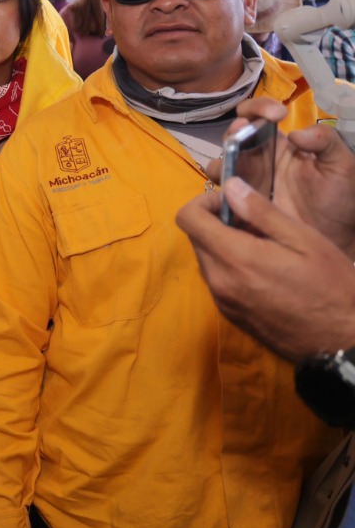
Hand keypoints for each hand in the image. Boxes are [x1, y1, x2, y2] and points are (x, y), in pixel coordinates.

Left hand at [178, 180, 354, 361]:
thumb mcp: (304, 240)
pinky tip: (262, 269)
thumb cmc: (331, 286)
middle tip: (254, 224)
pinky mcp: (229, 315)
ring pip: (205, 259)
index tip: (231, 202)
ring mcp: (222, 301)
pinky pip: (216, 280)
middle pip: (195, 238)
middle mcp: (219, 281)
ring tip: (262, 246)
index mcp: (235, 258)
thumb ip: (261, 212)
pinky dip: (229, 267)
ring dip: (223, 245)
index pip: (188, 219)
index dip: (204, 202)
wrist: (340, 341)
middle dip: (217, 223)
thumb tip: (229, 186)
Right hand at [206, 99, 354, 255]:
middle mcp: (258, 160)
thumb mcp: (342, 164)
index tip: (276, 115)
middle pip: (232, 137)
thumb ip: (326, 141)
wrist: (336, 238)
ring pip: (220, 165)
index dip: (260, 108)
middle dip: (235, 131)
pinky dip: (219, 193)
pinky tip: (231, 196)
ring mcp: (246, 183)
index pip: (260, 116)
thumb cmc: (339, 199)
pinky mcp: (239, 206)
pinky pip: (219, 196)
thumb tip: (296, 133)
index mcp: (281, 145)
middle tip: (243, 132)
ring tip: (233, 170)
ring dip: (223, 162)